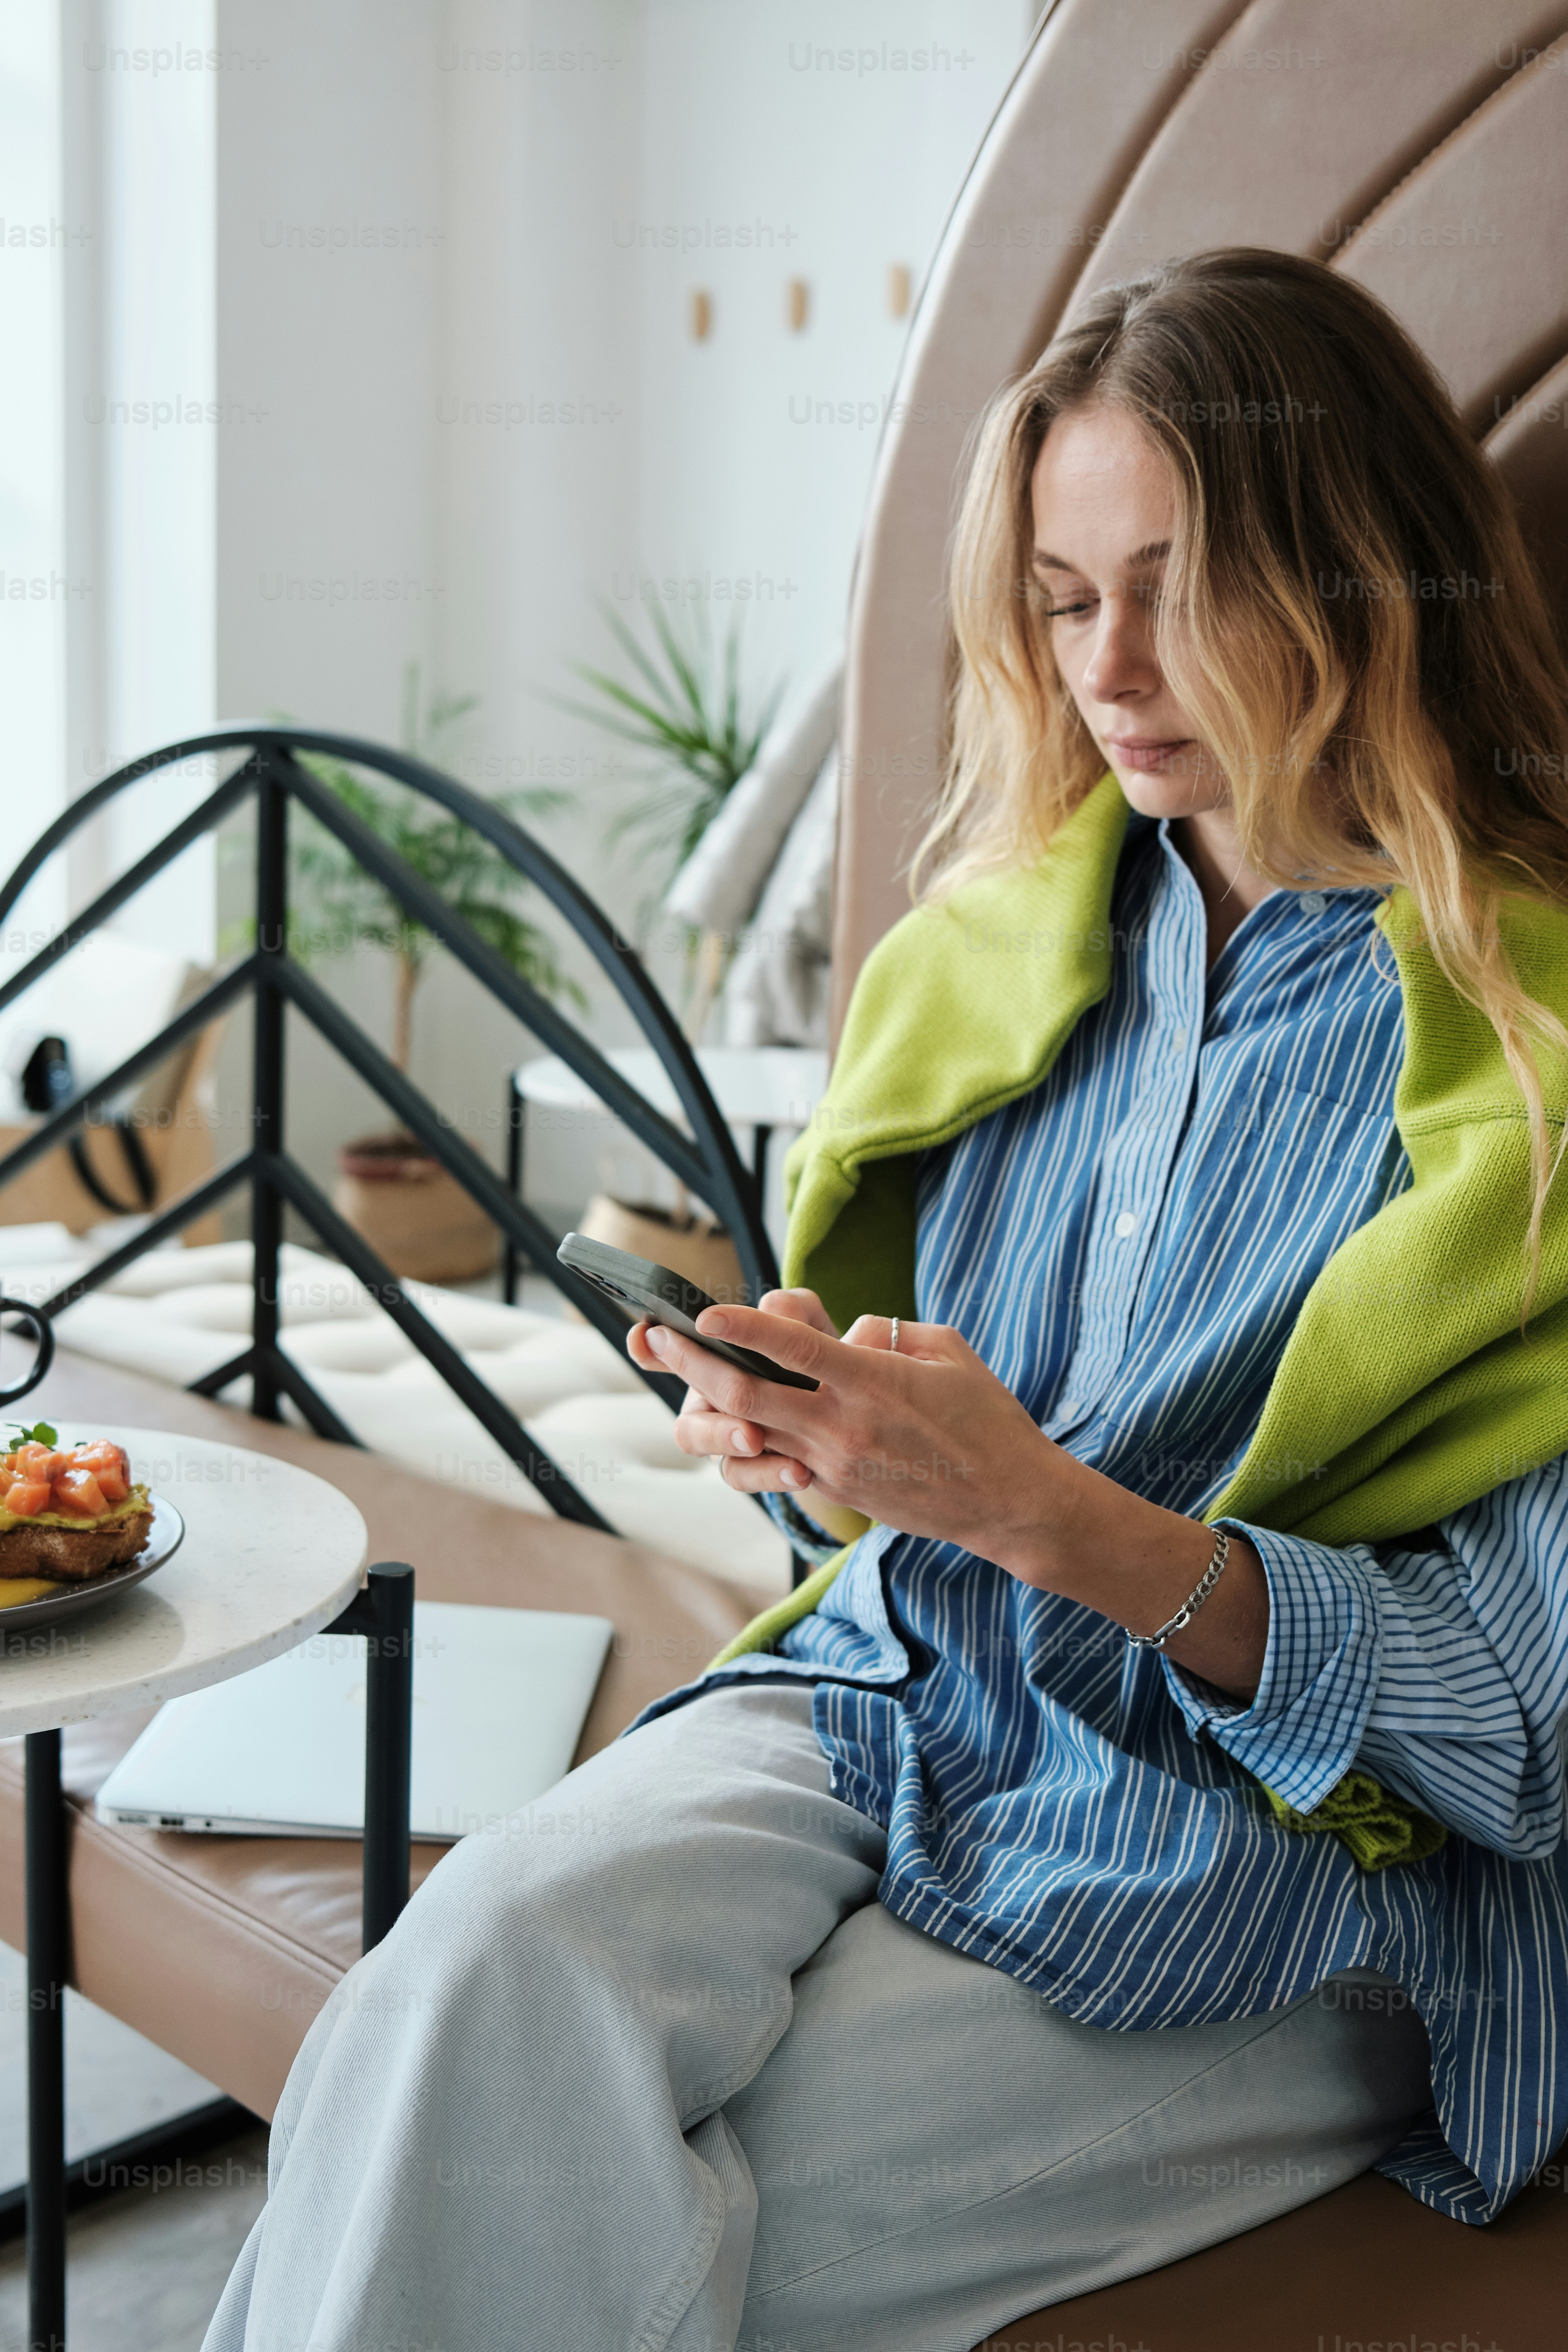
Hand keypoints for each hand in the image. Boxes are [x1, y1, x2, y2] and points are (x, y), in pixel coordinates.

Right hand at [628, 1287, 838, 1519]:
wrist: (854, 1414)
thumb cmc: (826, 1355)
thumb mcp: (815, 1325)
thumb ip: (794, 1309)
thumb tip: (773, 1308)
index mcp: (715, 1357)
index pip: (666, 1350)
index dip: (647, 1346)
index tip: (648, 1333)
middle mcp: (709, 1398)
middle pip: (681, 1399)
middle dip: (694, 1388)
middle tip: (705, 1368)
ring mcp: (726, 1435)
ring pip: (700, 1442)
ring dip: (721, 1436)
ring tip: (752, 1438)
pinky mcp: (754, 1468)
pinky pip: (743, 1476)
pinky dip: (767, 1475)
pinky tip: (798, 1472)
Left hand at [628, 1290, 1270, 1697]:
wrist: (1008, 1500)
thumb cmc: (985, 1416)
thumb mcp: (944, 1349)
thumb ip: (886, 1333)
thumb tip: (842, 1332)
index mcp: (870, 1382)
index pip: (790, 1348)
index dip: (739, 1326)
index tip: (701, 1309)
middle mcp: (841, 1426)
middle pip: (746, 1394)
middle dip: (692, 1364)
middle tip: (655, 1338)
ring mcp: (833, 1465)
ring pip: (749, 1435)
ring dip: (708, 1409)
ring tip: (681, 1383)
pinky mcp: (834, 1492)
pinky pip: (773, 1467)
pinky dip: (747, 1446)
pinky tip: (732, 1426)